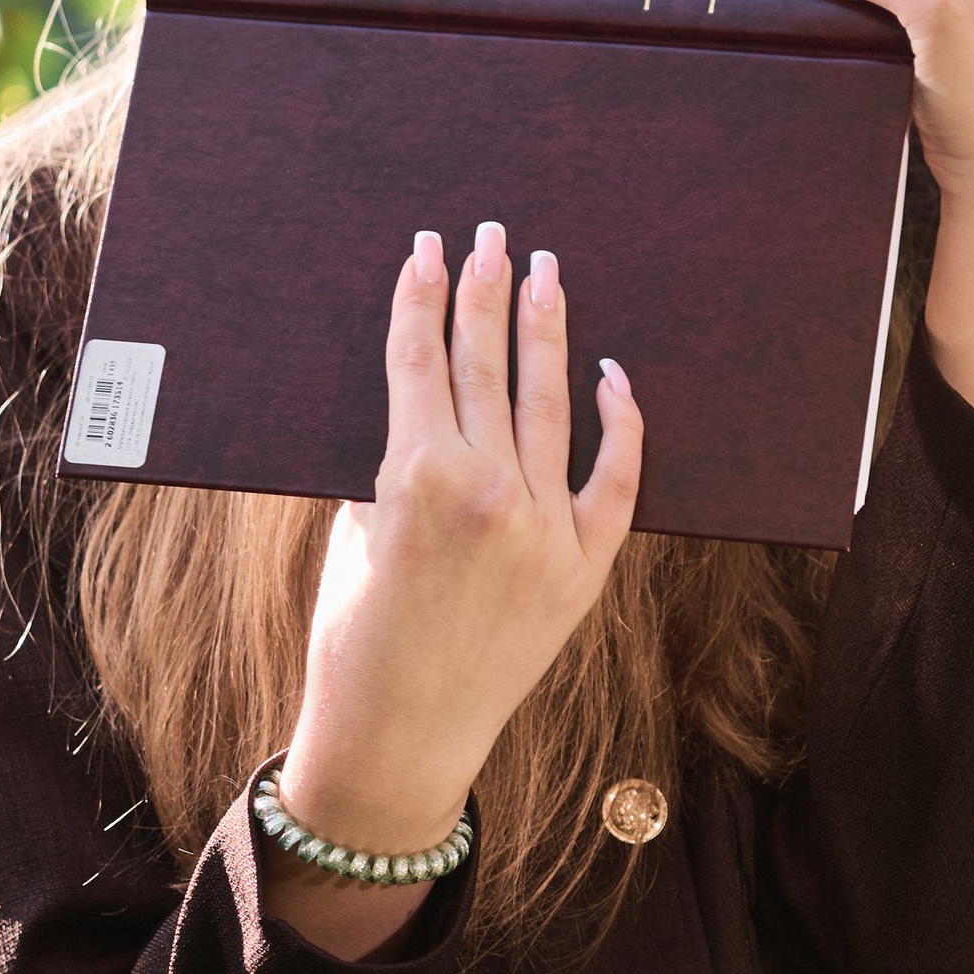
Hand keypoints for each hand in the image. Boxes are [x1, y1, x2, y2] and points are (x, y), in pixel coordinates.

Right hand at [267, 224, 641, 955]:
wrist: (403, 737)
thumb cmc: (355, 639)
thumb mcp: (353, 535)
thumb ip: (389, 466)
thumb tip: (420, 405)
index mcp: (415, 478)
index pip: (420, 361)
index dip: (423, 297)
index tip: (429, 248)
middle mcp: (488, 493)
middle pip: (486, 365)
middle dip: (487, 292)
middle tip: (493, 236)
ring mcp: (545, 530)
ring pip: (550, 404)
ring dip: (546, 330)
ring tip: (547, 273)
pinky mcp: (585, 568)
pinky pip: (614, 479)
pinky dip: (619, 424)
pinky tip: (614, 372)